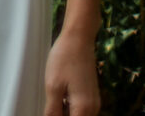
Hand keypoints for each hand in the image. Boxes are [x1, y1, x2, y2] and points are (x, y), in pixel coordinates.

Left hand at [44, 0, 100, 115]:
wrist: (79, 36)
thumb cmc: (65, 57)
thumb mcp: (53, 86)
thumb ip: (52, 111)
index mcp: (83, 109)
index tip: (50, 110)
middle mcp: (93, 109)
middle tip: (50, 105)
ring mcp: (94, 102)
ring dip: (65, 113)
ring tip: (53, 100)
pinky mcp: (92, 95)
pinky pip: (81, 110)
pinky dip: (70, 108)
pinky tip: (60, 97)